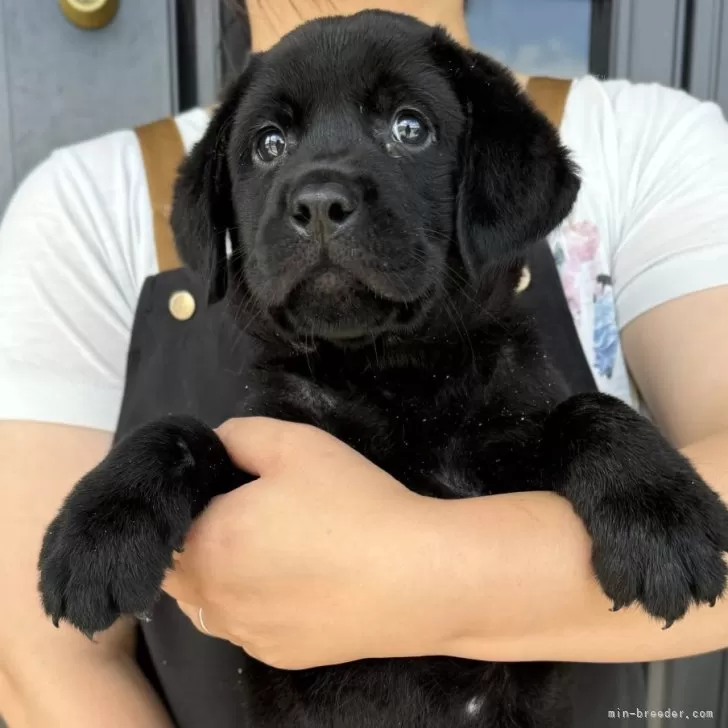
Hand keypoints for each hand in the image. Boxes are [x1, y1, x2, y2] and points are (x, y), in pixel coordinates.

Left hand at [163, 417, 448, 669]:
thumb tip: (215, 443)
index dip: (189, 502)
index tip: (223, 488)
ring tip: (272, 550)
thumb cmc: (352, 504)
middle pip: (179, 568)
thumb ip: (239, 434)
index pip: (166, 524)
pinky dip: (255, 604)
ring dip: (223, 575)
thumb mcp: (296, 444)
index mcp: (208, 543)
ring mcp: (245, 634)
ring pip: (209, 602)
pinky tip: (298, 584)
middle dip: (198, 539)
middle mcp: (214, 599)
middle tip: (248, 513)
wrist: (416, 577)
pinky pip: (246, 626)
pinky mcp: (278, 656)